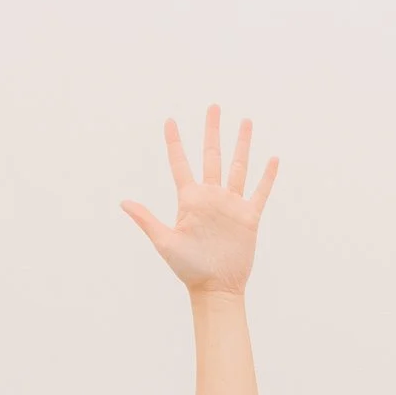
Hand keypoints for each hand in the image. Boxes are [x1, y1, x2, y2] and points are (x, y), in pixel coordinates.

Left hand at [121, 105, 278, 294]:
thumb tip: (123, 202)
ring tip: (246, 122)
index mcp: (189, 199)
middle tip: (214, 107)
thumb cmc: (188, 269)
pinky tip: (272, 159)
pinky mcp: (248, 217)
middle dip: (213, 130)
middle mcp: (211, 197)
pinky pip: (259, 192)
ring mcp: (230, 205)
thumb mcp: (165, 242)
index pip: (180, 163)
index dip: (174, 142)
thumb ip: (147, 220)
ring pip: (238, 167)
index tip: (170, 121)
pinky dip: (266, 177)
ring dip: (242, 144)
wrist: (215, 288)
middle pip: (212, 155)